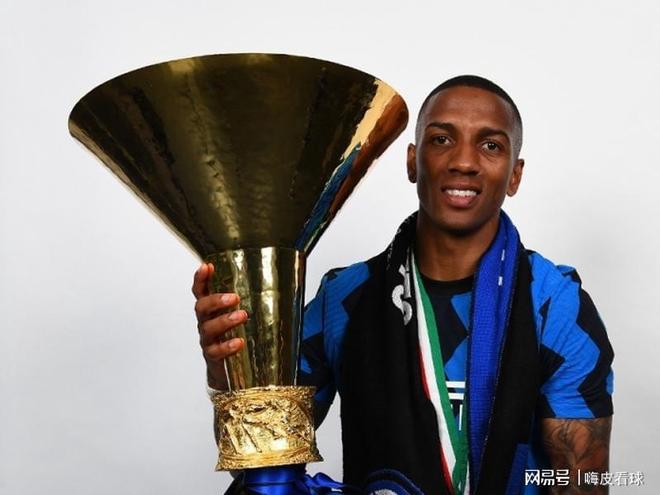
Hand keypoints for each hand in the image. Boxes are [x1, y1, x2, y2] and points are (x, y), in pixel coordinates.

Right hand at [192, 263, 246, 390]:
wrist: (228, 369)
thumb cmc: (236, 334)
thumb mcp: (240, 314)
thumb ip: (252, 299)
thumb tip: (285, 280)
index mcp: (211, 309)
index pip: (200, 290)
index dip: (201, 278)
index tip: (207, 266)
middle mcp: (205, 322)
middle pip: (201, 307)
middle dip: (216, 300)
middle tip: (234, 298)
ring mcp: (207, 339)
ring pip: (208, 328)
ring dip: (225, 321)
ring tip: (242, 316)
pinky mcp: (212, 356)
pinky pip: (216, 351)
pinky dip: (227, 346)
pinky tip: (239, 343)